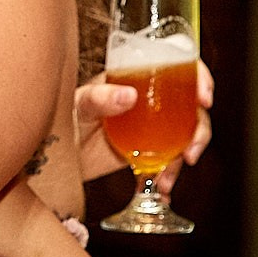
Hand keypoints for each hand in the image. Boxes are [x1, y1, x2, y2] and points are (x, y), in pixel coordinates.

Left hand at [74, 58, 213, 199]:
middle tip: (191, 151)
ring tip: (167, 179)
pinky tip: (162, 190)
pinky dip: (169, 175)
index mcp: (136, 76)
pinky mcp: (146, 150)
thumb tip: (130, 96)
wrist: (53, 152)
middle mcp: (149, 98)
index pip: (177, 66)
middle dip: (200, 129)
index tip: (204, 98)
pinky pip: (169, 160)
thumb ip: (98, 98)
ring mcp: (150, 126)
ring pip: (185, 135)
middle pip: (190, 106)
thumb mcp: (77, 103)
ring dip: (185, 157)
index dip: (199, 77)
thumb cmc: (60, 115)